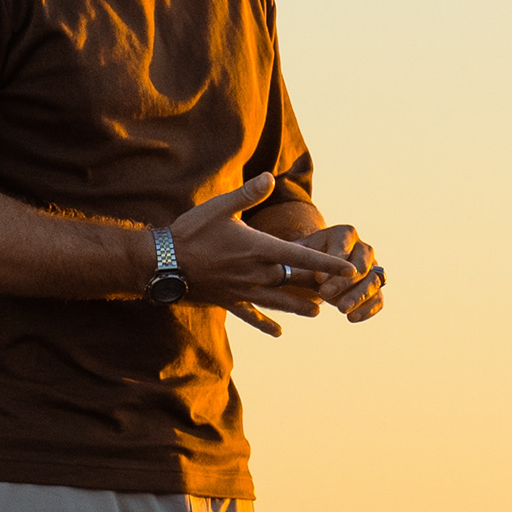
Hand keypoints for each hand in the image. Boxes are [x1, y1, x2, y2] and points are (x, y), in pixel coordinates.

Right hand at [170, 176, 356, 338]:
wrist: (162, 263)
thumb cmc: (190, 232)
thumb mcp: (219, 207)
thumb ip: (247, 194)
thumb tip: (269, 178)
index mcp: (258, 248)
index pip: (303, 257)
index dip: (329, 263)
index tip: (350, 269)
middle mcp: (256, 273)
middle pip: (295, 281)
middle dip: (317, 286)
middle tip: (338, 291)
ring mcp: (243, 290)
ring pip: (279, 301)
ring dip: (298, 306)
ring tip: (317, 312)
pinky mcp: (229, 301)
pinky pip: (252, 315)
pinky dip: (265, 323)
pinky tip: (278, 333)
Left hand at [294, 222, 385, 324]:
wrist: (314, 272)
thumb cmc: (302, 261)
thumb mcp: (295, 259)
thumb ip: (296, 264)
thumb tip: (292, 272)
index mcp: (344, 234)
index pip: (343, 245)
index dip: (333, 261)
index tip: (318, 279)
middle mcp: (363, 248)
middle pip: (362, 264)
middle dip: (344, 281)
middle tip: (324, 295)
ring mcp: (373, 268)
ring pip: (373, 281)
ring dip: (359, 296)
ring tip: (341, 310)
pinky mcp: (374, 287)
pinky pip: (378, 298)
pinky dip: (368, 309)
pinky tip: (352, 318)